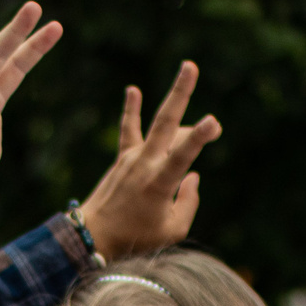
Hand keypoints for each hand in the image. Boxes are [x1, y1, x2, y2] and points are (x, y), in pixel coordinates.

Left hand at [77, 61, 222, 258]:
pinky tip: (133, 90)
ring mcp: (133, 158)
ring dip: (173, 97)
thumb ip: (189, 202)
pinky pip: (129, 130)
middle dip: (179, 94)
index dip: (198, 138)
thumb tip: (193, 176)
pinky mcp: (124, 159)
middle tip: (190, 66)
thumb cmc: (136, 239)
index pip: (182, 157)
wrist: (92, 237)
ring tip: (188, 70)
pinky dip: (131, 111)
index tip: (213, 121)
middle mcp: (145, 165)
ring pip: (157, 124)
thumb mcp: (172, 230)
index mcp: (159, 184)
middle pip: (166, 123)